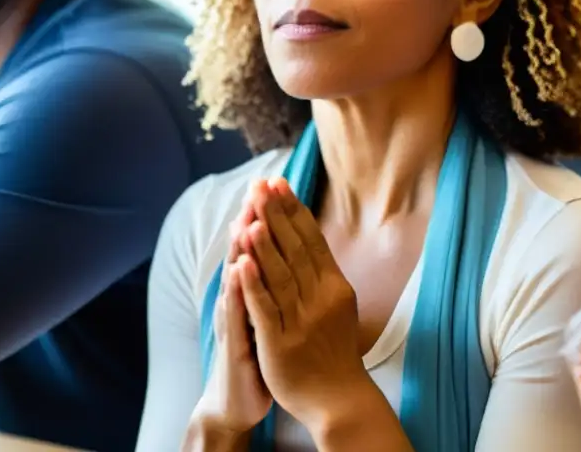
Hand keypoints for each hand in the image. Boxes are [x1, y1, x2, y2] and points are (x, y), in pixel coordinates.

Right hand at [182, 201, 271, 450]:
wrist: (238, 398)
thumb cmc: (259, 350)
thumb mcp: (271, 310)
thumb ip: (277, 279)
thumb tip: (293, 247)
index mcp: (253, 287)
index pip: (261, 244)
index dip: (269, 214)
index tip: (277, 182)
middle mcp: (239, 296)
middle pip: (246, 250)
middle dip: (254, 217)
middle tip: (259, 185)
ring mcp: (232, 317)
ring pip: (236, 276)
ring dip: (240, 245)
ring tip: (247, 215)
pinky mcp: (232, 342)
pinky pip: (234, 312)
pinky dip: (237, 288)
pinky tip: (239, 268)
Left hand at [237, 178, 370, 432]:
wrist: (339, 398)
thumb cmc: (334, 349)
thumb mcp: (338, 303)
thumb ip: (323, 272)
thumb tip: (310, 234)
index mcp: (334, 285)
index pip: (312, 239)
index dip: (294, 210)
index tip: (279, 183)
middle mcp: (321, 298)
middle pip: (296, 250)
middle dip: (276, 216)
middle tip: (261, 186)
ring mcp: (301, 321)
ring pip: (281, 276)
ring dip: (265, 244)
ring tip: (251, 216)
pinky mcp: (281, 344)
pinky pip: (265, 310)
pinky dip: (253, 285)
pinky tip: (241, 264)